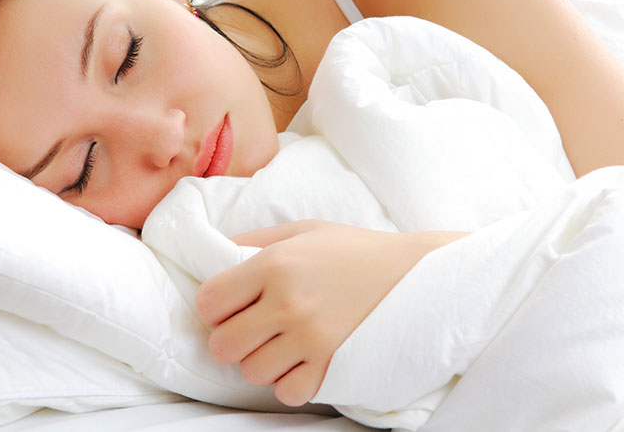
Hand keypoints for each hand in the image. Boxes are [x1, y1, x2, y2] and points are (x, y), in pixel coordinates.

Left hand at [195, 219, 466, 405]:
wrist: (414, 272)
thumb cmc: (353, 249)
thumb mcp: (303, 231)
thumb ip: (255, 241)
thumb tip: (213, 253)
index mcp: (274, 264)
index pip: (209, 301)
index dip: (215, 307)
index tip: (232, 304)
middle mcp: (288, 302)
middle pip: (222, 345)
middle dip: (232, 338)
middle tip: (253, 327)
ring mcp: (312, 338)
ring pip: (252, 372)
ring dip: (261, 360)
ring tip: (280, 342)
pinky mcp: (333, 364)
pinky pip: (287, 392)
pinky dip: (289, 381)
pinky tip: (301, 360)